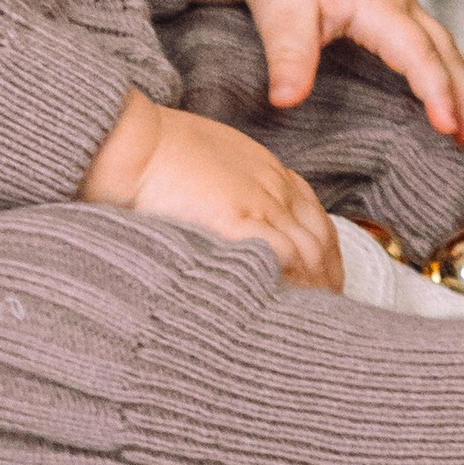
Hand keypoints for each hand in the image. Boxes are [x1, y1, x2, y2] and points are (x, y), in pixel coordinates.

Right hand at [78, 89, 341, 287]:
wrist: (134, 143)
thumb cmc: (155, 153)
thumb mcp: (206, 166)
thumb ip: (227, 191)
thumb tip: (224, 220)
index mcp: (266, 172)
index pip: (313, 216)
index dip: (323, 252)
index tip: (323, 278)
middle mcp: (272, 187)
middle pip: (321, 237)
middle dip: (329, 275)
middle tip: (330, 309)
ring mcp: (259, 203)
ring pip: (311, 251)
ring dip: (318, 287)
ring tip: (316, 322)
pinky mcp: (240, 220)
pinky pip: (286, 256)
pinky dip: (297, 282)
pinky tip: (294, 308)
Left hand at [198, 0, 463, 148]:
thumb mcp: (281, 14)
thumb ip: (289, 57)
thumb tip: (286, 102)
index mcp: (377, 2)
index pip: (418, 52)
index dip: (436, 90)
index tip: (447, 127)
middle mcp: (398, 1)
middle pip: (444, 50)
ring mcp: (398, 3)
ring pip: (443, 46)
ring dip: (460, 86)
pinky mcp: (391, 9)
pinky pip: (430, 42)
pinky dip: (445, 71)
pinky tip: (443, 97)